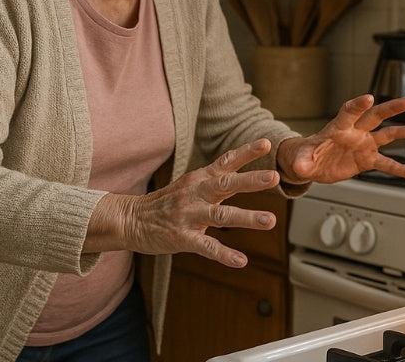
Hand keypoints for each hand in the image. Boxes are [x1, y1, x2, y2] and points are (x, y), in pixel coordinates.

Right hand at [86, 138, 279, 267]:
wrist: (130, 219)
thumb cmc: (166, 202)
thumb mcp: (191, 184)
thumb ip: (217, 180)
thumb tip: (246, 172)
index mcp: (200, 179)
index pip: (226, 161)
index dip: (246, 152)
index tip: (267, 143)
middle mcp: (196, 193)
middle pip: (226, 184)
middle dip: (251, 181)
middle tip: (274, 177)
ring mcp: (189, 215)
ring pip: (221, 215)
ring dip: (247, 217)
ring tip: (270, 221)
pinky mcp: (181, 237)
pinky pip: (206, 246)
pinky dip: (224, 254)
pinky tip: (241, 261)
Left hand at [277, 94, 404, 183]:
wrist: (311, 163)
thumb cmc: (306, 155)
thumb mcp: (301, 159)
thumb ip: (303, 161)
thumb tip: (300, 167)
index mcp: (338, 127)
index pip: (349, 112)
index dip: (358, 105)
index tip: (369, 98)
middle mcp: (355, 132)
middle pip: (376, 116)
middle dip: (392, 108)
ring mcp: (364, 145)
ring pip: (388, 135)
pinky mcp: (367, 159)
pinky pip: (388, 164)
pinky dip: (402, 170)